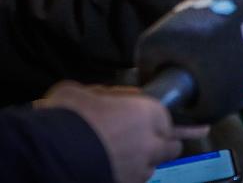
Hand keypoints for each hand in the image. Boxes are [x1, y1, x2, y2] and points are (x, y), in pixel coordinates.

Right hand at [36, 81, 206, 182]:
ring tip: (119, 159)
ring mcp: (138, 172)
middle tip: (142, 143)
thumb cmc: (66, 117)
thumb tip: (117, 97)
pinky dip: (123, 177)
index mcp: (148, 114)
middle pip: (170, 148)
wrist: (47, 156)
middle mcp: (150, 144)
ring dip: (141, 163)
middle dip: (161, 145)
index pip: (165, 118)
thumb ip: (106, 94)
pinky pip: (131, 182)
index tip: (140, 121)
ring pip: (150, 168)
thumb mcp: (81, 93)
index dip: (153, 120)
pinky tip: (107, 170)